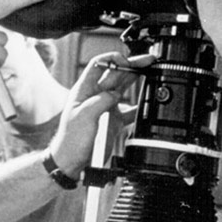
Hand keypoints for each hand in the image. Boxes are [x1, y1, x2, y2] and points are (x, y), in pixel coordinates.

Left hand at [48, 51, 152, 177]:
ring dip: (137, 80)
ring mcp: (104, 108)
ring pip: (123, 89)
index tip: (127, 60)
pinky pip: (128, 111)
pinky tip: (147, 107)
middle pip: (115, 74)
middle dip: (132, 65)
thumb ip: (101, 101)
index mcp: (85, 90)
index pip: (98, 64)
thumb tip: (116, 93)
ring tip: (152, 74)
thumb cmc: (70, 140)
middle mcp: (95, 96)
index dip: (113, 59)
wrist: (70, 162)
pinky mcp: (111, 121)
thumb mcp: (83, 117)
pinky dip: (138, 108)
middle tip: (148, 62)